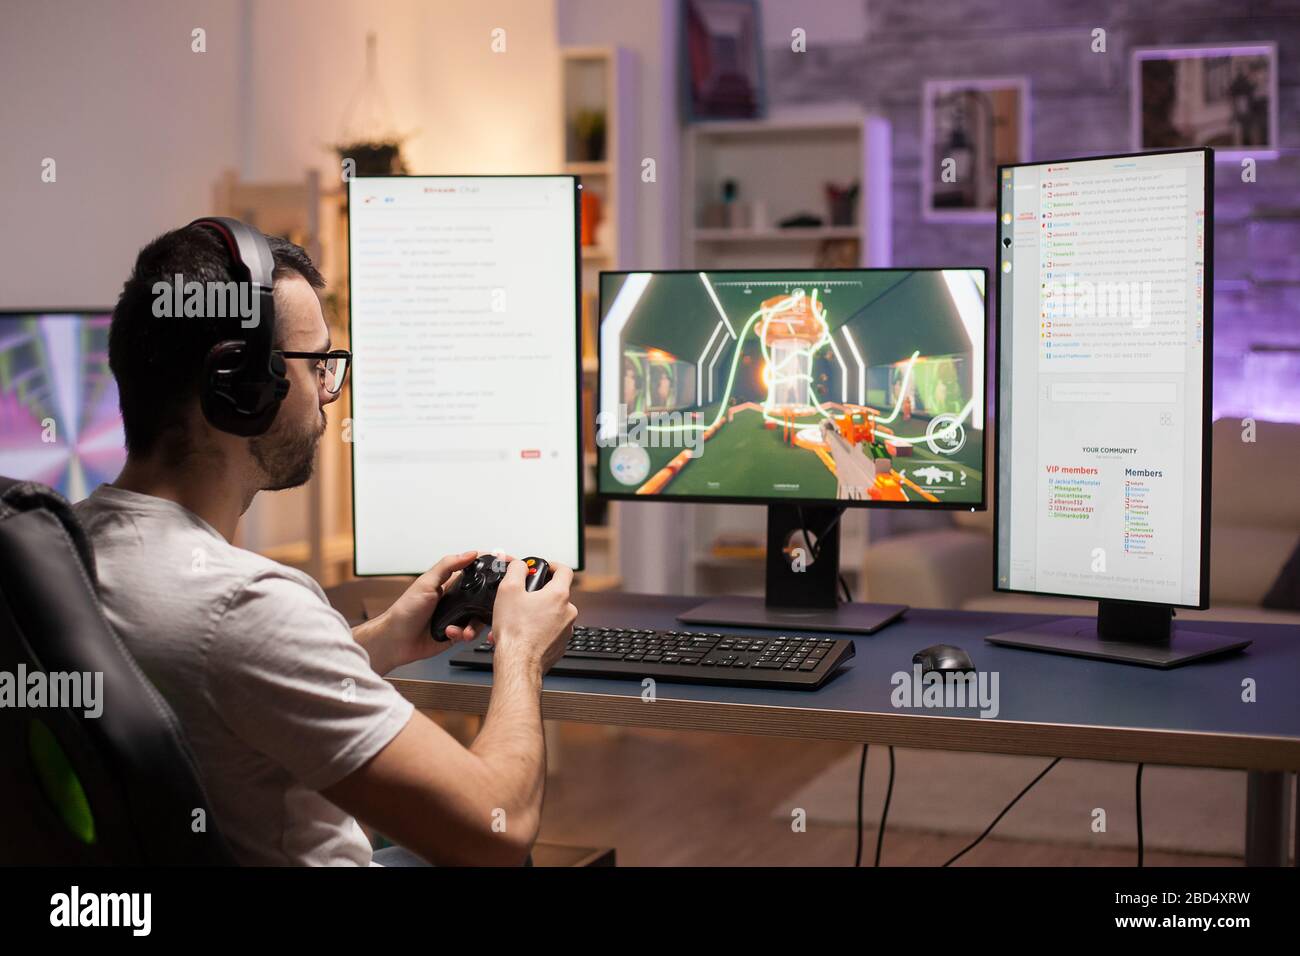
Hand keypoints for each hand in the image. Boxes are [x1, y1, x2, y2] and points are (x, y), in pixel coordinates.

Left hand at [355, 551, 485, 673]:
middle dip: (489, 602)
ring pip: (479, 617)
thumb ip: (448, 566)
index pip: (475, 572)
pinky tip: (451, 634)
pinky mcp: (456, 634)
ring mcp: (456, 617)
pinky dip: (464, 634)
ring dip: (474, 624)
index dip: (491, 567)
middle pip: (483, 596)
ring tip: (464, 628)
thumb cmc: (405, 610)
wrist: (396, 641)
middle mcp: (456, 600)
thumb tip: (470, 553)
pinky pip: (470, 633)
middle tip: (494, 605)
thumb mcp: (426, 583)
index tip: (507, 564)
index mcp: (450, 584)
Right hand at [489, 559, 576, 673]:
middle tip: (522, 596)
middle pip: (556, 593)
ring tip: (516, 619)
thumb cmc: (515, 632)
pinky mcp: (560, 645)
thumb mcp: (508, 590)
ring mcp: (566, 630)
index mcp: (559, 595)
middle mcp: (568, 612)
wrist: (519, 663)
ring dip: (536, 613)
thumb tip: (520, 565)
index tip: (542, 568)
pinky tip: (521, 633)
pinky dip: (537, 629)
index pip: (564, 570)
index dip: (552, 565)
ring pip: (552, 613)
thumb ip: (516, 570)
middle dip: (539, 593)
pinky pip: (550, 630)